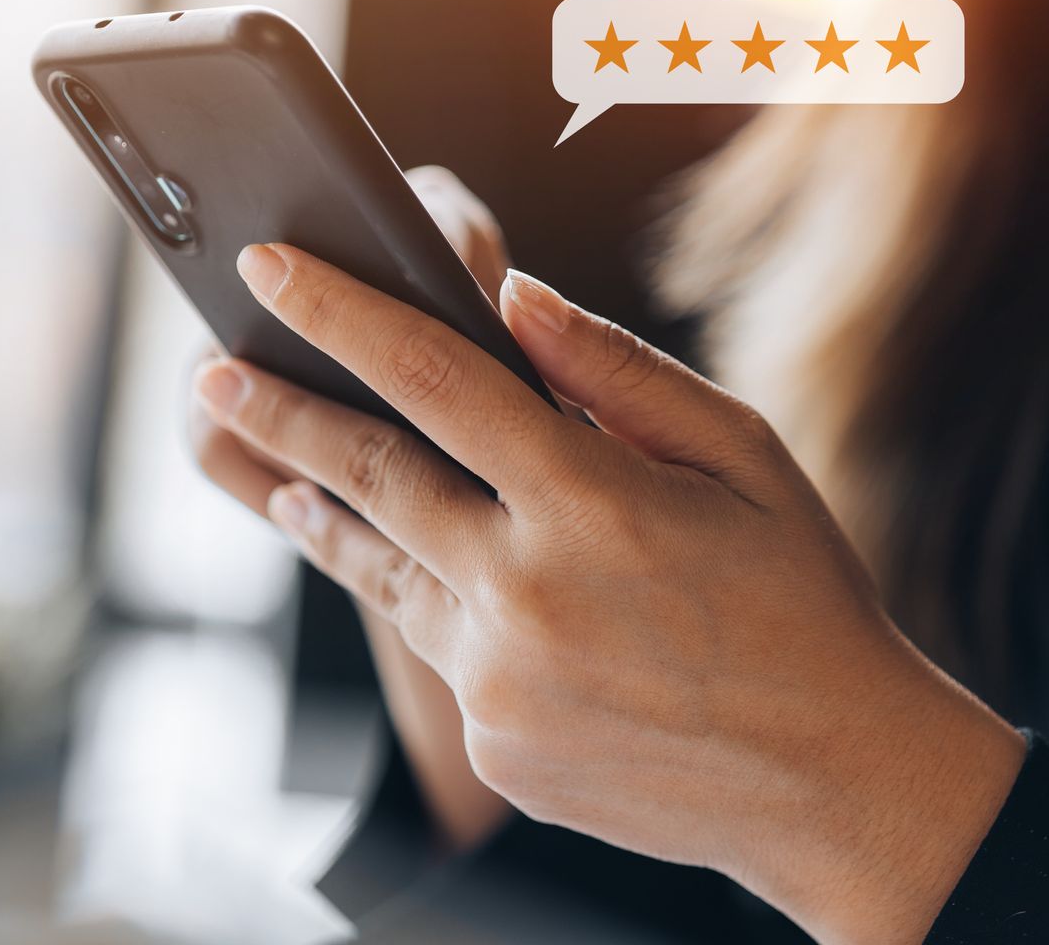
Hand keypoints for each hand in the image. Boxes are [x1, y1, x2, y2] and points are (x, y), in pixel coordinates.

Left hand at [195, 243, 1025, 941]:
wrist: (836, 782)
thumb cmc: (801, 596)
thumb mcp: (742, 456)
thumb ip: (619, 370)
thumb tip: (514, 295)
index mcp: (592, 502)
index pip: (433, 378)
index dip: (340, 311)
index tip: (269, 267)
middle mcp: (527, 595)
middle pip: (370, 474)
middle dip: (279, 410)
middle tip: (213, 368)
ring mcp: (501, 683)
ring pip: (382, 568)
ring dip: (323, 509)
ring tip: (277, 470)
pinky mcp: (497, 746)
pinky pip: (444, 650)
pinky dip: (436, 602)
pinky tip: (438, 577)